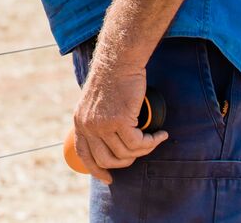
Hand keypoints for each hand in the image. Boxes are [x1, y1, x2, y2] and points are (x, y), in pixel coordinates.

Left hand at [72, 65, 167, 182]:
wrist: (119, 60)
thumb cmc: (113, 78)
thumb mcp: (96, 102)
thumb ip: (97, 120)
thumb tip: (108, 143)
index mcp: (80, 121)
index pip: (84, 154)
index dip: (96, 170)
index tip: (109, 179)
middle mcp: (88, 125)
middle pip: (107, 159)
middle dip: (126, 161)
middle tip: (140, 151)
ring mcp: (103, 124)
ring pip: (127, 152)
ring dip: (144, 149)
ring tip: (154, 138)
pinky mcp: (120, 120)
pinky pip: (139, 143)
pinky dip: (152, 141)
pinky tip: (160, 135)